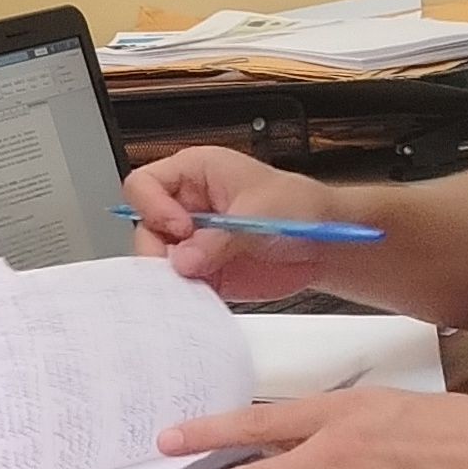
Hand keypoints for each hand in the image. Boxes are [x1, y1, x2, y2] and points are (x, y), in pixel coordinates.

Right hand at [117, 144, 354, 300]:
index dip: (154, 207)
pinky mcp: (200, 271)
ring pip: (156, 260)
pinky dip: (184, 295)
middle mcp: (185, 206)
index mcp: (194, 173)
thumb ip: (220, 237)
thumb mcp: (262, 212)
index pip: (144, 184)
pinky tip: (203, 295)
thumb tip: (184, 260)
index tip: (181, 228)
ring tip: (199, 281)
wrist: (323, 244)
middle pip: (144, 227)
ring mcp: (190, 241)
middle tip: (184, 266)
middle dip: (159, 250)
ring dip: (171, 276)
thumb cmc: (299, 208)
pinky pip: (177, 285)